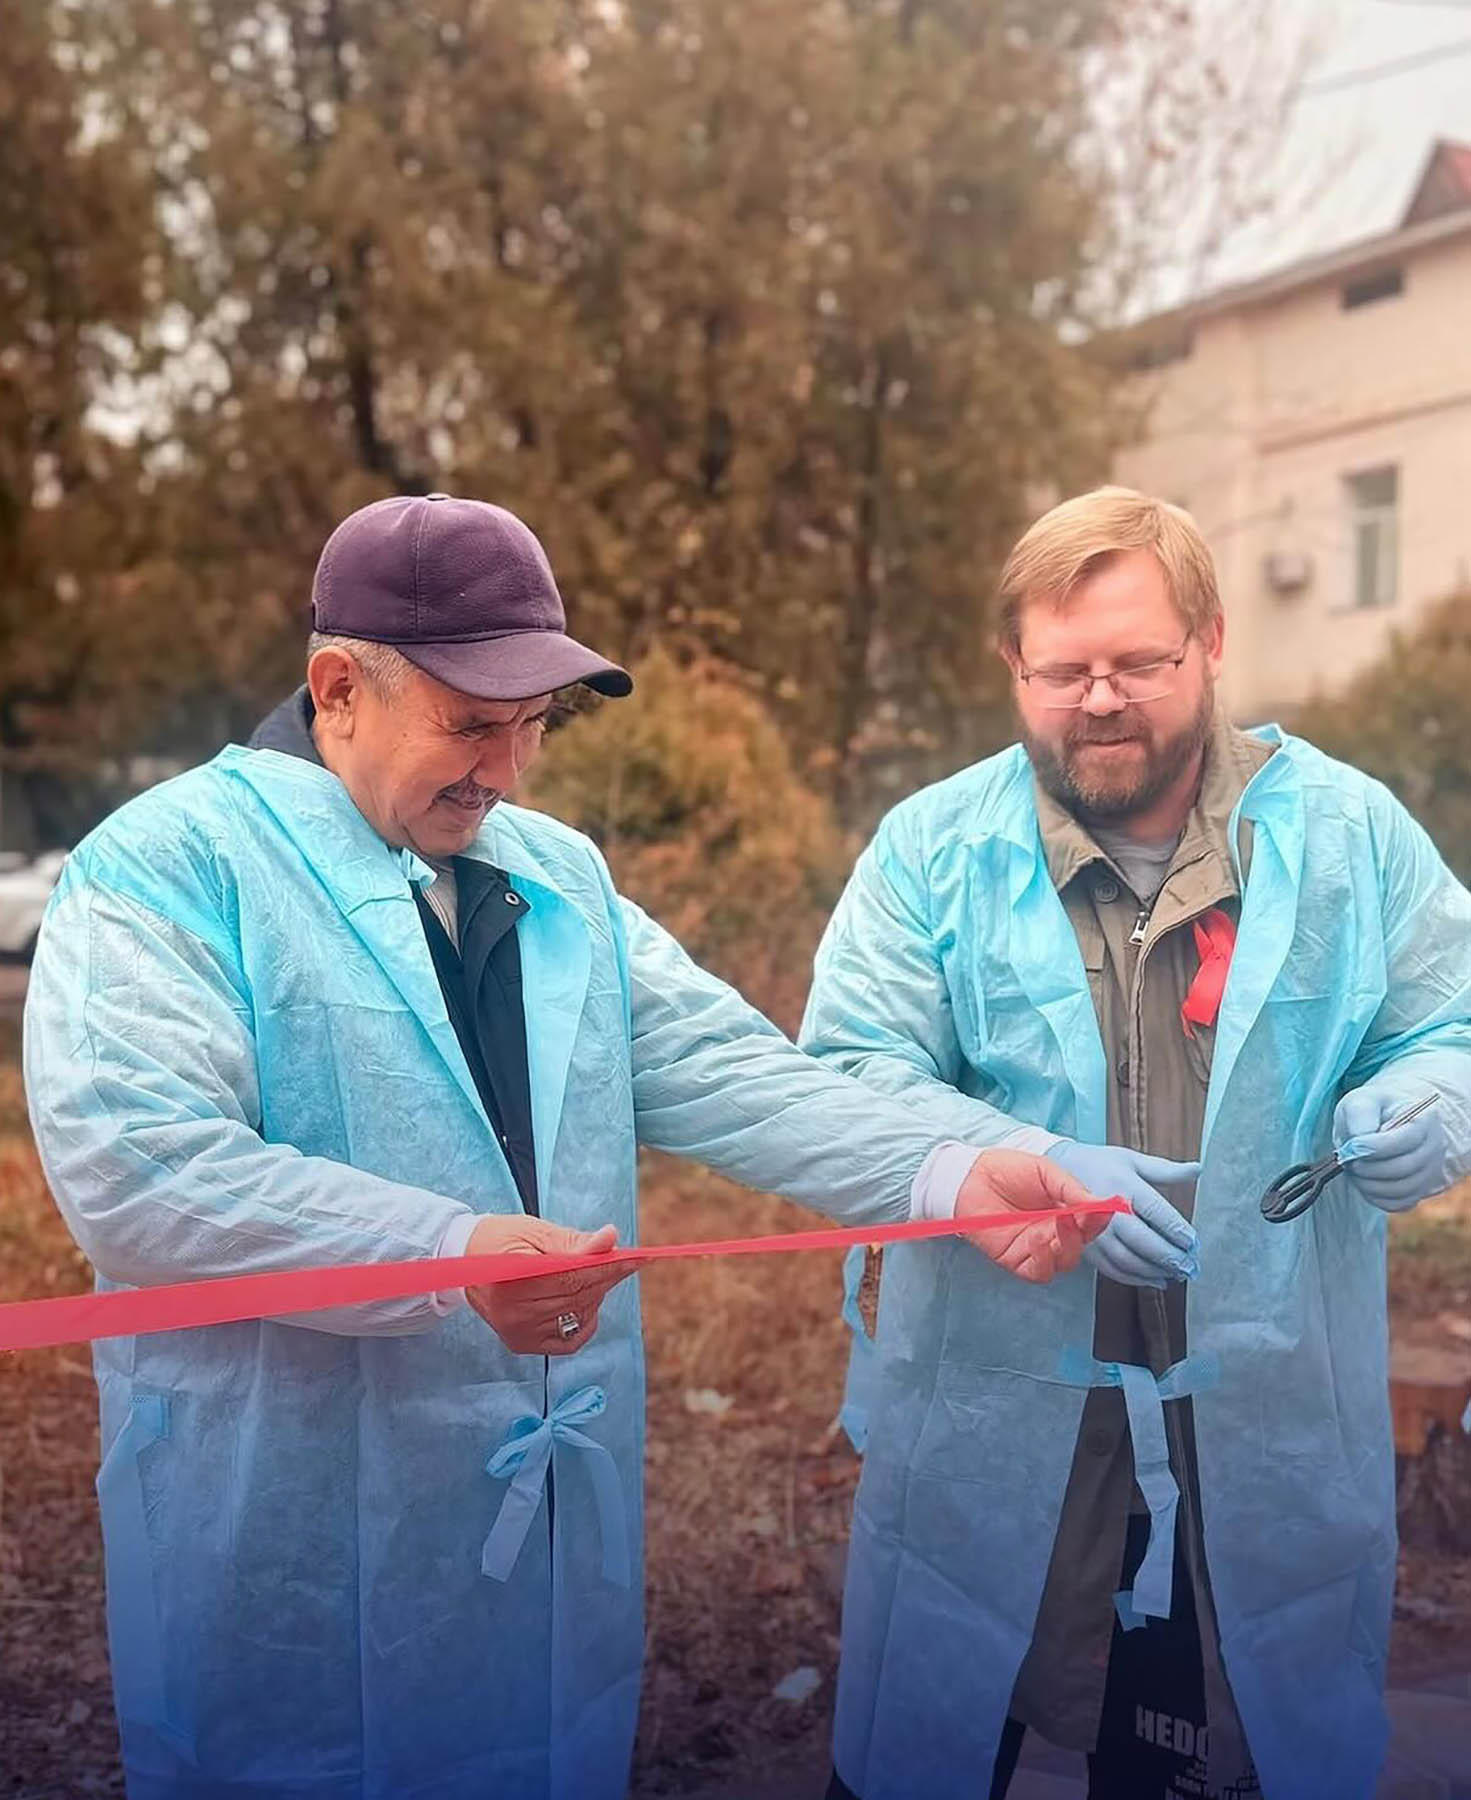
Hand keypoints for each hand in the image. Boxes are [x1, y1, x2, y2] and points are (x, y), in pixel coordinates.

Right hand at [463, 1217, 633, 1354]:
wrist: (464, 1261)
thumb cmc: (502, 1239)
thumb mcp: (535, 1231)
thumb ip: (573, 1241)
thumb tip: (610, 1238)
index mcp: (511, 1277)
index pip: (573, 1275)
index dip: (608, 1266)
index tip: (637, 1258)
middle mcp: (511, 1312)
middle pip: (579, 1296)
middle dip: (607, 1276)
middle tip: (625, 1260)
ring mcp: (517, 1332)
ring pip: (579, 1315)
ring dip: (596, 1295)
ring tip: (593, 1274)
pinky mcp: (522, 1344)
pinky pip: (570, 1340)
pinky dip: (586, 1321)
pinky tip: (584, 1303)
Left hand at [953, 1149, 1117, 1283]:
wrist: (969, 1176)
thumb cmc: (1005, 1171)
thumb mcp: (1045, 1172)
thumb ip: (1072, 1189)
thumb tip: (1102, 1203)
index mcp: (1064, 1211)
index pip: (1091, 1222)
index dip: (1100, 1218)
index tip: (1108, 1208)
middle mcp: (1053, 1232)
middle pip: (1081, 1244)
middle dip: (1086, 1231)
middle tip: (1083, 1215)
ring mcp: (1036, 1249)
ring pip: (1065, 1261)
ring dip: (1068, 1245)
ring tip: (1059, 1223)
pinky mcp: (1017, 1261)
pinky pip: (1040, 1271)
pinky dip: (1044, 1259)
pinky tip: (1038, 1239)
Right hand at [1044, 1142, 1199, 1288]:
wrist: (1059, 1172)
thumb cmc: (1100, 1164)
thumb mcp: (1132, 1160)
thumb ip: (1166, 1170)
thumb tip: (1198, 1169)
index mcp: (1124, 1186)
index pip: (1157, 1213)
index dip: (1178, 1231)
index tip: (1193, 1243)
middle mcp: (1109, 1210)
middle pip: (1145, 1241)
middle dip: (1171, 1257)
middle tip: (1190, 1266)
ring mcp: (1095, 1231)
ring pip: (1130, 1260)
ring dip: (1156, 1271)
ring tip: (1175, 1274)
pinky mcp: (1087, 1245)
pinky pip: (1113, 1269)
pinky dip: (1136, 1279)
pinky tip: (1154, 1280)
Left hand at [1334, 1078, 1444, 1213]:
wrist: (1383, 1122)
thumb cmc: (1372, 1111)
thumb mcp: (1362, 1101)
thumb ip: (1360, 1117)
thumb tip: (1358, 1141)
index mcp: (1424, 1120)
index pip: (1405, 1140)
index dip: (1374, 1147)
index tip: (1351, 1147)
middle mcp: (1434, 1148)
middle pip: (1404, 1168)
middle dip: (1368, 1167)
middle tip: (1347, 1160)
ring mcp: (1429, 1172)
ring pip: (1401, 1189)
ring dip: (1368, 1183)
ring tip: (1353, 1169)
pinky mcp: (1418, 1191)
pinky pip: (1397, 1204)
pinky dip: (1375, 1196)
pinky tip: (1364, 1180)